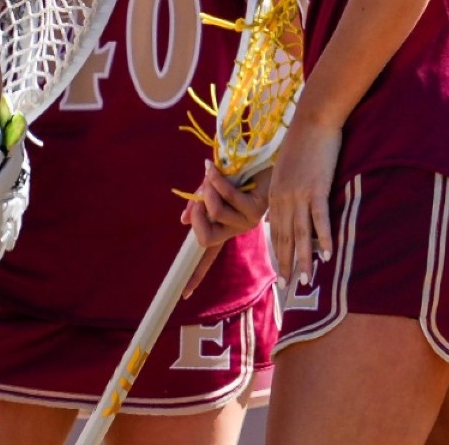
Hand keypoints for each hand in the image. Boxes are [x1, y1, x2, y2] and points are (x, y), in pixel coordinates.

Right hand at [180, 160, 269, 296]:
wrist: (265, 156)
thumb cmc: (238, 171)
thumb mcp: (213, 187)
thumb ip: (199, 203)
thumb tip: (183, 221)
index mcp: (227, 227)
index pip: (208, 257)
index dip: (197, 275)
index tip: (185, 293)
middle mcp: (238, 228)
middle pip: (206, 238)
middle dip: (196, 214)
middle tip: (199, 195)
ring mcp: (248, 220)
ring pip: (214, 212)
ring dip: (206, 190)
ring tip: (211, 173)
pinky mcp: (255, 207)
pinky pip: (226, 196)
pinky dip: (215, 180)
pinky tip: (213, 168)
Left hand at [265, 119, 341, 287]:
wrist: (312, 120)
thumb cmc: (302, 142)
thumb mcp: (286, 169)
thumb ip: (285, 190)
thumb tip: (288, 206)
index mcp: (275, 194)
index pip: (274, 230)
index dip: (278, 253)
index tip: (280, 272)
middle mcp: (283, 198)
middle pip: (284, 238)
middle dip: (286, 264)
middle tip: (288, 287)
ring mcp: (299, 194)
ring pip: (299, 234)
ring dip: (303, 259)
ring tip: (305, 281)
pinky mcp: (317, 188)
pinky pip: (319, 219)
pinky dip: (323, 238)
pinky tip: (326, 255)